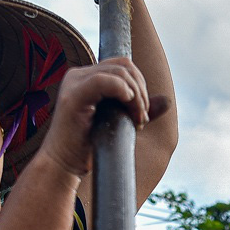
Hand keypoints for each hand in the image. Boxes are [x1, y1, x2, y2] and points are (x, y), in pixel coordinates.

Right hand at [35, 58, 166, 178]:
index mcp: (87, 77)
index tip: (142, 113)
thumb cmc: (89, 146)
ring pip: (118, 72)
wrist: (63, 165)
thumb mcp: (119, 122)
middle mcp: (78, 75)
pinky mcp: (72, 97)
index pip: (122, 65)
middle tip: (142, 119)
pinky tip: (128, 106)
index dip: (140, 85)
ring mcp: (74, 83)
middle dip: (141, 91)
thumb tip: (166, 102)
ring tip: (137, 120)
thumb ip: (138, 108)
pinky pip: (103, 80)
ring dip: (136, 96)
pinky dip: (122, 90)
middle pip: (124, 66)